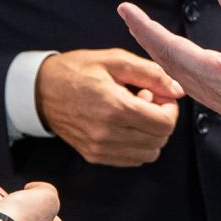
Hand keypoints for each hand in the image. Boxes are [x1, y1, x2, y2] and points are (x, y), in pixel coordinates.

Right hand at [36, 48, 181, 166]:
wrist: (40, 90)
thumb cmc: (77, 70)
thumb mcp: (115, 60)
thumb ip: (151, 73)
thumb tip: (179, 91)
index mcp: (116, 107)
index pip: (164, 124)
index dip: (170, 109)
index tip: (159, 94)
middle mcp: (108, 133)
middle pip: (159, 140)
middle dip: (161, 120)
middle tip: (146, 100)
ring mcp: (100, 148)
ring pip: (148, 154)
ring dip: (150, 134)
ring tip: (134, 113)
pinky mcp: (94, 155)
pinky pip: (131, 160)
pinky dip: (137, 145)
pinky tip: (125, 125)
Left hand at [118, 0, 220, 151]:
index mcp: (217, 76)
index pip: (170, 48)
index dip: (146, 28)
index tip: (125, 10)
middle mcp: (213, 90)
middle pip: (168, 61)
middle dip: (146, 37)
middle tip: (129, 16)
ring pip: (180, 74)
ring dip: (162, 53)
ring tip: (150, 37)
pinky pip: (195, 83)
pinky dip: (181, 67)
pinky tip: (185, 66)